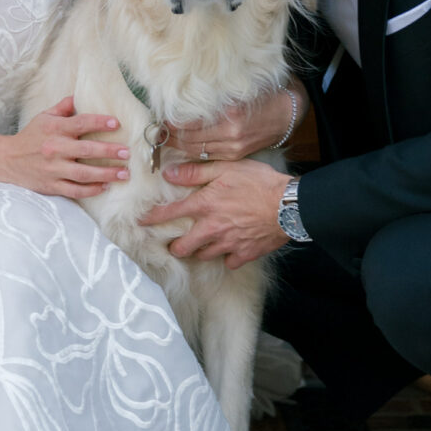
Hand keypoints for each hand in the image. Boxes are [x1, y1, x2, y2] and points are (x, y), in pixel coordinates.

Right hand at [4, 98, 129, 199]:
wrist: (7, 161)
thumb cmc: (30, 137)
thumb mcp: (43, 117)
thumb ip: (62, 108)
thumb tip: (78, 96)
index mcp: (54, 129)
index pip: (80, 123)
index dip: (99, 123)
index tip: (116, 124)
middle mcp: (54, 149)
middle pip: (86, 150)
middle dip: (108, 151)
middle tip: (126, 152)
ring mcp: (53, 169)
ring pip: (83, 174)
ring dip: (105, 174)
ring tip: (123, 173)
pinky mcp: (51, 185)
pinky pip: (74, 190)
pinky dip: (91, 190)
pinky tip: (105, 187)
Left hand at [140, 158, 288, 268]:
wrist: (289, 205)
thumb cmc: (259, 182)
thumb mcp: (227, 168)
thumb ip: (196, 172)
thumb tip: (169, 173)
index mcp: (204, 205)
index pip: (170, 213)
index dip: (152, 218)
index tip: (141, 222)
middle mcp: (212, 228)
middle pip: (183, 247)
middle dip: (175, 246)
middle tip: (174, 243)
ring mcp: (228, 244)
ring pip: (204, 255)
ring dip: (199, 251)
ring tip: (200, 246)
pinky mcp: (245, 254)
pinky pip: (229, 262)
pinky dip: (227, 257)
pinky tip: (229, 250)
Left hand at [167, 81, 305, 163]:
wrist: (286, 115)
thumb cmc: (262, 97)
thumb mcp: (238, 92)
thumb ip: (213, 98)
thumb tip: (183, 100)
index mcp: (230, 114)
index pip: (191, 121)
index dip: (173, 121)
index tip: (160, 116)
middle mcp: (231, 133)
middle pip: (190, 137)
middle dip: (170, 134)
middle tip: (156, 129)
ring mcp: (233, 147)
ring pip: (195, 149)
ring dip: (177, 144)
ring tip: (164, 138)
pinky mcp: (235, 155)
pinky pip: (206, 155)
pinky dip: (191, 151)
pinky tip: (181, 146)